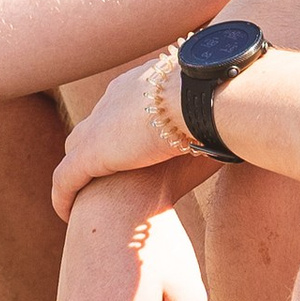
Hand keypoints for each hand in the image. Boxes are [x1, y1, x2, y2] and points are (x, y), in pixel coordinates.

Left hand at [51, 57, 216, 216]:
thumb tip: (236, 128)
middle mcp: (114, 100)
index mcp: (143, 84)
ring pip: (74, 153)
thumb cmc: (223, 99)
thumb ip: (214, 117)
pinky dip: (62, 196)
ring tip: (82, 198)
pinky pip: (65, 180)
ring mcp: (98, 125)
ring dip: (77, 174)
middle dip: (95, 150)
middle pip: (94, 127)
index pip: (122, 107)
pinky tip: (65, 215)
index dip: (123, 130)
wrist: (203, 95)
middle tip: (104, 178)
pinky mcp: (90, 153)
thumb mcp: (215, 104)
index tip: (131, 150)